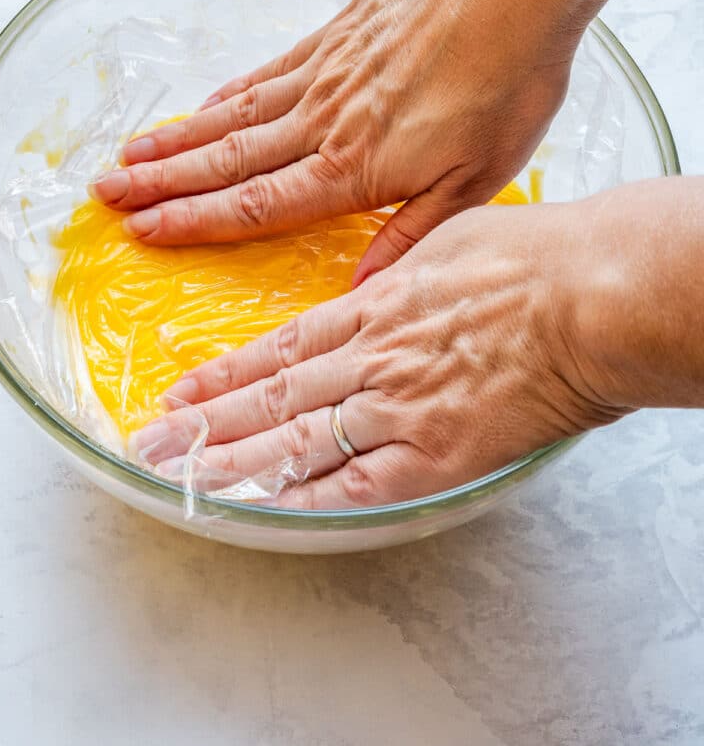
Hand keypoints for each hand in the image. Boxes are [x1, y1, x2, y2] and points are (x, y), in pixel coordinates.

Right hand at [90, 0, 575, 280]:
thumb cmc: (508, 83)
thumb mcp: (477, 178)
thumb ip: (413, 232)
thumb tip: (363, 284)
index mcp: (354, 167)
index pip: (256, 205)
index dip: (196, 222)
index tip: (143, 232)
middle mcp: (323, 121)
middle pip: (227, 159)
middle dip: (162, 183)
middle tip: (106, 193)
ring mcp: (323, 73)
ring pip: (234, 114)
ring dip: (180, 139)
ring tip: (132, 153)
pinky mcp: (335, 35)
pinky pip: (267, 72)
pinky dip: (229, 92)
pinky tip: (208, 100)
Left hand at [129, 200, 622, 507]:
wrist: (590, 296)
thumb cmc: (537, 259)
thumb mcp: (455, 234)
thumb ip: (407, 262)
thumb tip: (380, 278)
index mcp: (376, 305)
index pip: (281, 348)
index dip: (226, 373)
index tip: (184, 390)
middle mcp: (370, 357)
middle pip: (272, 397)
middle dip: (207, 421)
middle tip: (155, 440)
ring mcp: (396, 406)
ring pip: (296, 441)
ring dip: (234, 462)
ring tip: (183, 476)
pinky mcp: (433, 453)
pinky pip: (357, 485)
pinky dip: (309, 499)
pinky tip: (266, 512)